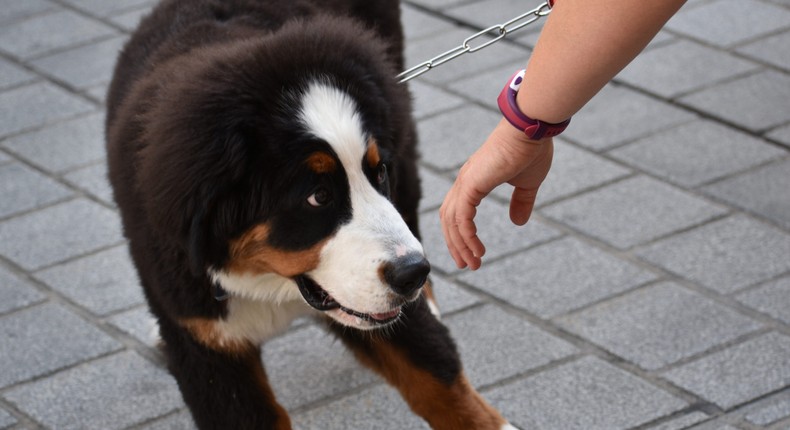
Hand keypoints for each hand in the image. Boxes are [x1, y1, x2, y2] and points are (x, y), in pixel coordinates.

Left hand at [439, 119, 553, 269]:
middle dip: (456, 244)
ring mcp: (465, 182)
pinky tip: (477, 250)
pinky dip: (467, 236)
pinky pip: (462, 217)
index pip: (457, 211)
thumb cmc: (531, 151)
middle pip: (448, 219)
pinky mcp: (471, 184)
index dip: (461, 233)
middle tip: (466, 265)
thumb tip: (518, 222)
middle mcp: (465, 182)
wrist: (531, 130)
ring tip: (473, 263)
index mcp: (474, 180)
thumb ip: (521, 203)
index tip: (471, 253)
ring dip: (461, 245)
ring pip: (452, 222)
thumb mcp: (527, 184)